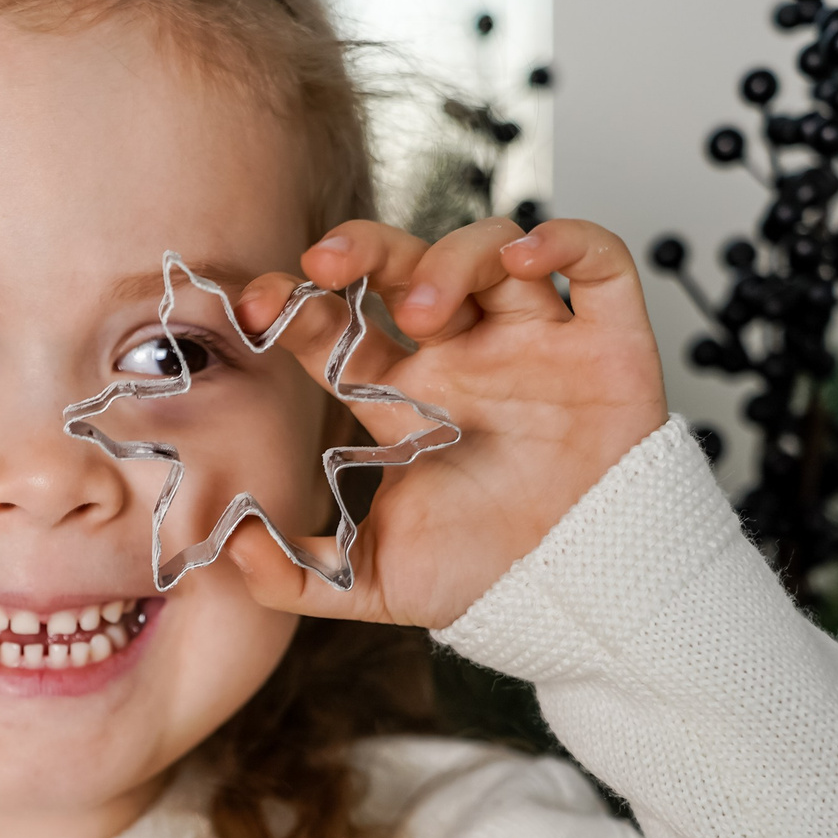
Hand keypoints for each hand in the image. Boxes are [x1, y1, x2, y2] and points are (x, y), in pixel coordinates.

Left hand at [222, 217, 666, 630]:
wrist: (582, 598)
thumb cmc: (488, 579)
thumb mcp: (374, 582)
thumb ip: (297, 574)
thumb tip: (229, 544)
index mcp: (406, 398)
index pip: (343, 327)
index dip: (298, 306)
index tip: (258, 306)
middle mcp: (464, 357)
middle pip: (408, 266)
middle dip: (365, 248)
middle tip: (326, 263)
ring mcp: (535, 342)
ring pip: (493, 250)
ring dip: (453, 258)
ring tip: (427, 311)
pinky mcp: (607, 343)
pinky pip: (598, 260)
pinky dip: (567, 239)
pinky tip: (529, 260)